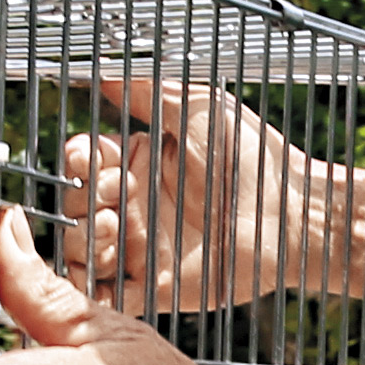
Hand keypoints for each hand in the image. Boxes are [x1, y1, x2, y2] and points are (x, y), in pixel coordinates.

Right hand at [61, 72, 364, 311]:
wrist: (289, 213)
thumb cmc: (252, 157)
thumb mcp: (197, 108)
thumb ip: (146, 92)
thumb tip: (104, 71)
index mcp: (140, 163)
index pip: (83, 162)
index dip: (79, 161)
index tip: (92, 156)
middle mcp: (136, 205)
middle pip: (75, 206)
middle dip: (82, 200)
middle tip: (115, 195)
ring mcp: (142, 247)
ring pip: (80, 251)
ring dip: (85, 239)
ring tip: (114, 226)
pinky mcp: (154, 287)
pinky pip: (106, 294)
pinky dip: (94, 283)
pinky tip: (111, 263)